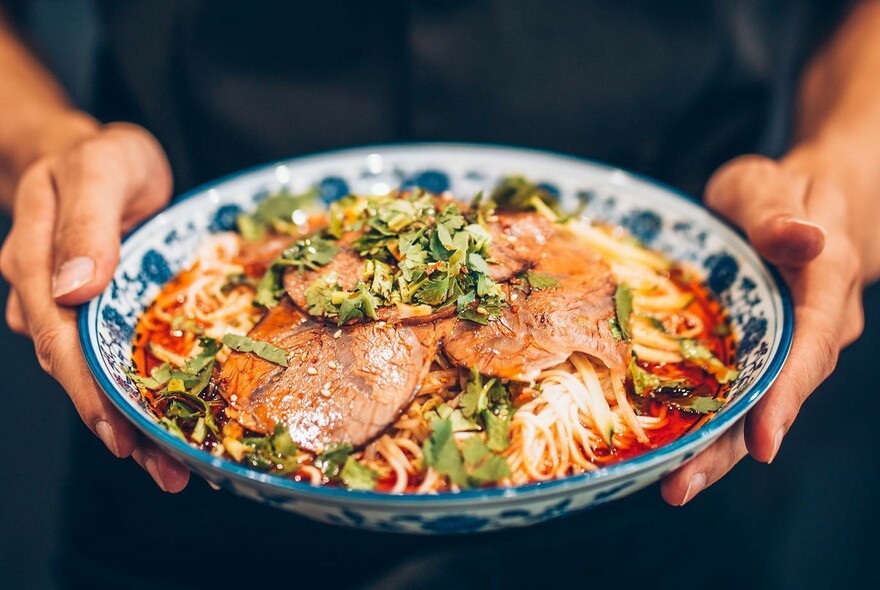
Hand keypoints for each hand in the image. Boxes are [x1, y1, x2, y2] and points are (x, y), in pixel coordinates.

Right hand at [0, 118, 189, 491]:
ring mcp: (68, 308)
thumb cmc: (102, 158)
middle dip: (116, 424)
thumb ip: (87, 224)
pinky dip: (136, 396)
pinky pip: (111, 360)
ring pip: (92, 374)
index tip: (120, 432)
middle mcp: (45, 293)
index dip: (86, 388)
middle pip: (75, 369)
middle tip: (164, 470)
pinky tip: (166, 427)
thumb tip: (70, 290)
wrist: (95, 158)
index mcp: (35, 260)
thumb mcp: (101, 168)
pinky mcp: (97, 315)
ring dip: (129, 423)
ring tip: (173, 467)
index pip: (59, 335)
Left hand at [661, 151, 867, 504]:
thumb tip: (804, 238)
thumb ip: (780, 216)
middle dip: (729, 447)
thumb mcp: (771, 189)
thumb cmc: (780, 195)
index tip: (761, 444)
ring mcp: (782, 349)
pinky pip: (733, 394)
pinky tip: (665, 450)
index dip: (783, 399)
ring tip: (670, 485)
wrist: (798, 208)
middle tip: (681, 486)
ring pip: (752, 407)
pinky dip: (703, 423)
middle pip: (774, 398)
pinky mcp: (755, 355)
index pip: (808, 350)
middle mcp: (809, 332)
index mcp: (822, 289)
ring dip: (713, 449)